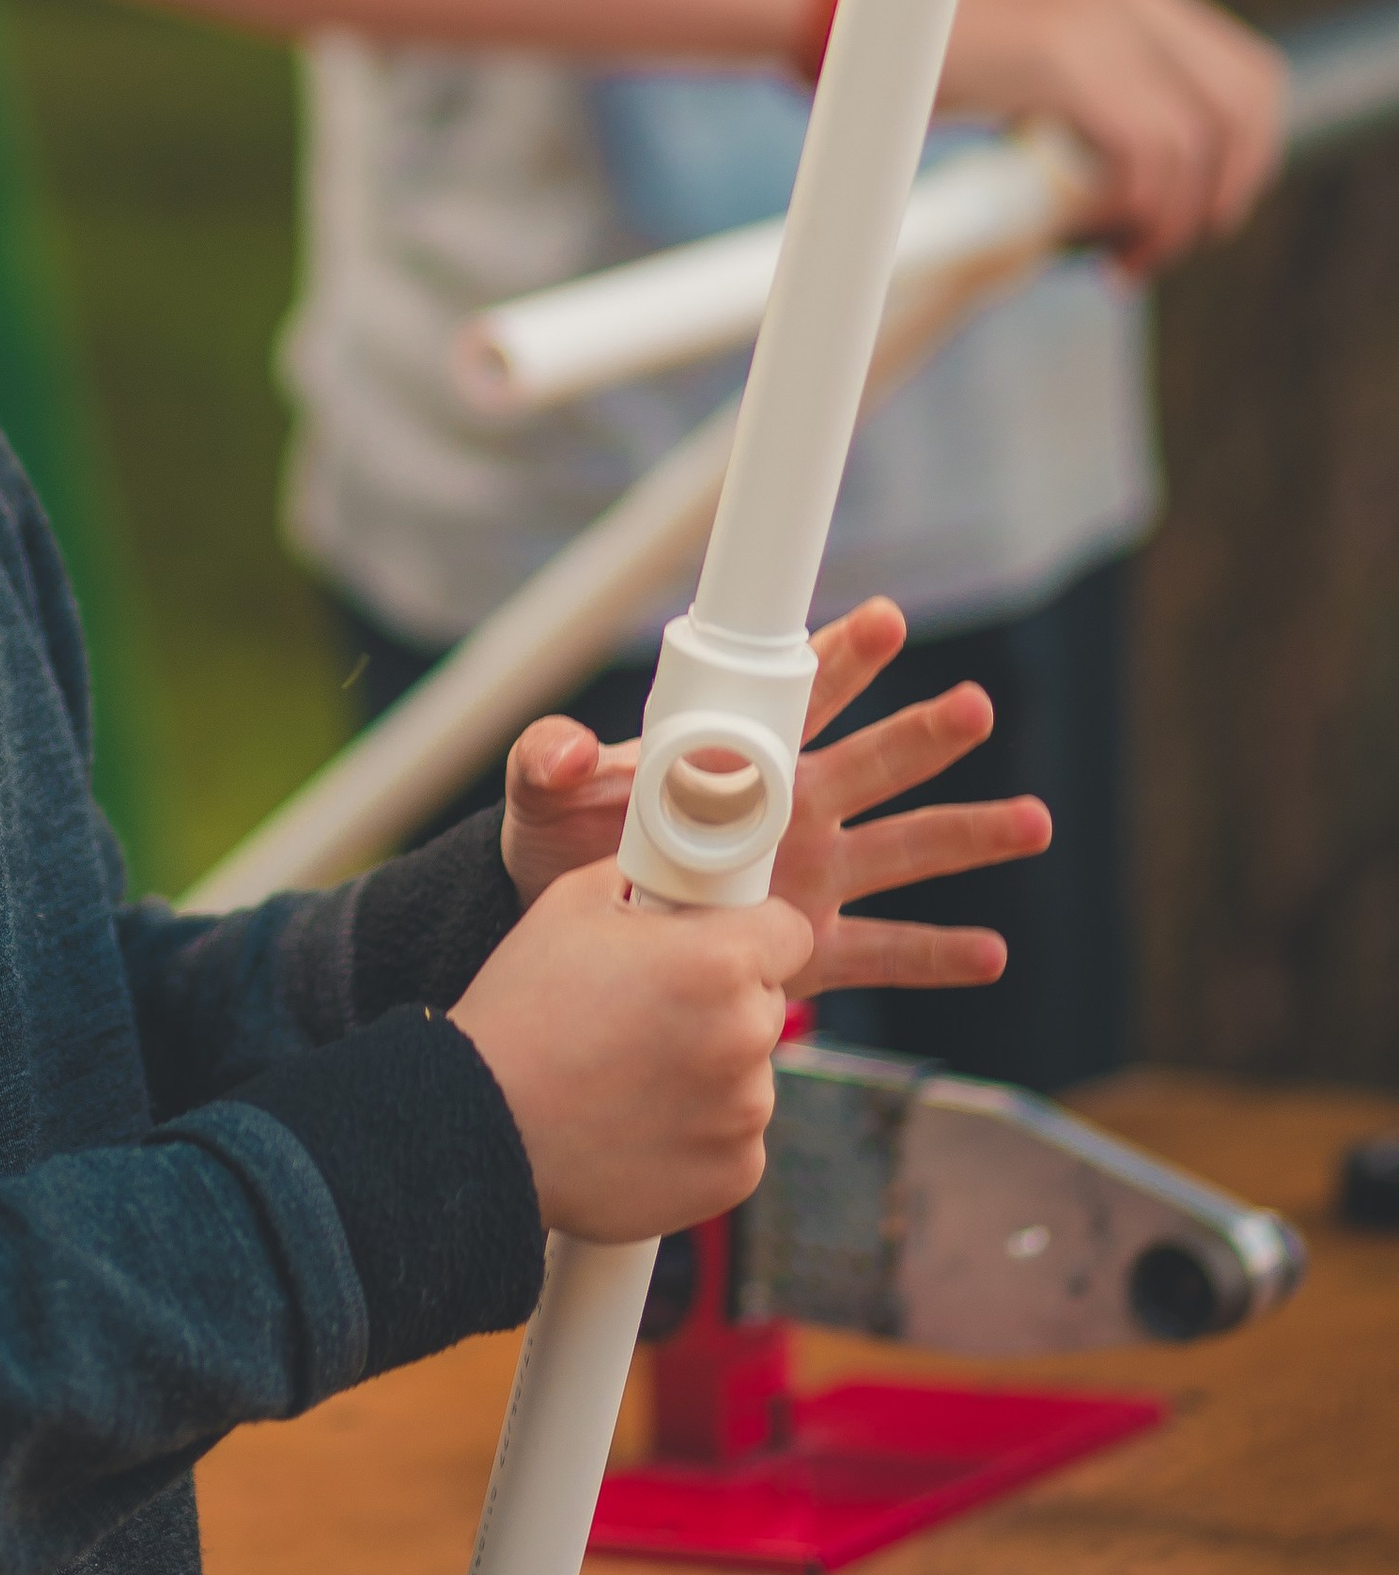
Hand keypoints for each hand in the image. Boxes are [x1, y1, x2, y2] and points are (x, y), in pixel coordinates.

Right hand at [450, 864, 809, 1240]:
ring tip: (628, 1075)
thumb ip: (645, 879)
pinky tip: (636, 1122)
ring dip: (709, 1069)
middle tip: (650, 1012)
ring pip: (749, 1072)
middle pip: (766, 1001)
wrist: (477, 1125)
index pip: (789, 930)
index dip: (751, 931)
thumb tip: (676, 877)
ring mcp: (745, 1114)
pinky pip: (734, 1137)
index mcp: (719, 962)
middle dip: (722, 1000)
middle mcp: (745, 1037)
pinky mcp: (735, 1174)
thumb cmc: (520, 1009)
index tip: (715, 945)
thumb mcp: (572, 905)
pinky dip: (697, 1131)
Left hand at [497, 599, 1048, 996]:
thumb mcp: (541, 799)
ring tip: (1033, 823)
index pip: (796, 696)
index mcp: (735, 758)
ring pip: (903, 849)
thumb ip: (550, 759)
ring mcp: (810, 876)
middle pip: (872, 763)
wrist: (570, 939)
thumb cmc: (560, 846)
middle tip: (975, 705)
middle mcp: (791, 809)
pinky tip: (990, 953)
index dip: (839, 658)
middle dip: (923, 734)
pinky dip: (938, 955)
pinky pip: (884, 950)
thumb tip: (572, 745)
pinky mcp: (810, 946)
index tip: (882, 620)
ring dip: (968, 834)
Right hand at [942, 0, 1283, 274]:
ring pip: (1198, 145)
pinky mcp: (1065, 61)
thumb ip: (1097, 96)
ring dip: (1171, 220)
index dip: (1248, 157)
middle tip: (1168, 246)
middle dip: (1223, 194)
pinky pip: (1146, 153)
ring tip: (1124, 260)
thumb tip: (1134, 182)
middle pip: (1246, 110)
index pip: (1252, 79)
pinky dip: (1137, 212)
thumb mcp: (1038, 63)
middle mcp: (1137, 2)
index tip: (1204, 215)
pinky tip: (1099, 245)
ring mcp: (1104, 27)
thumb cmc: (929, 53)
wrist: (853, 13)